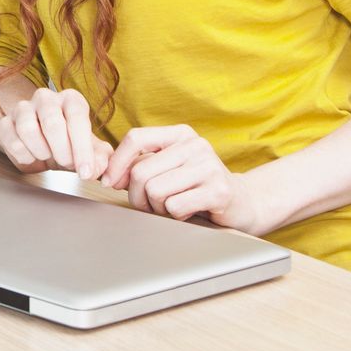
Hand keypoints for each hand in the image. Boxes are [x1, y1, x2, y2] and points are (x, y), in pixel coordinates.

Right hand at [0, 87, 112, 180]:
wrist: (41, 145)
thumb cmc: (69, 144)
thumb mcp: (90, 151)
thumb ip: (100, 158)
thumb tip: (97, 168)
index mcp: (71, 99)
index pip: (77, 117)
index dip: (82, 148)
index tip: (86, 172)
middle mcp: (46, 98)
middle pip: (52, 122)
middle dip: (62, 151)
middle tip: (67, 164)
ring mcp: (22, 108)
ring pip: (28, 129)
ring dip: (42, 152)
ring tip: (48, 157)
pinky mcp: (5, 123)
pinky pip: (12, 141)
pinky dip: (25, 156)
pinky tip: (33, 157)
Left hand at [103, 125, 273, 233]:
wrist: (242, 204)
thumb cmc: (197, 187)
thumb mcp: (168, 168)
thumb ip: (141, 165)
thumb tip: (108, 175)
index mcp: (180, 134)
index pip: (136, 138)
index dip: (116, 163)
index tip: (108, 182)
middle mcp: (195, 145)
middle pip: (141, 172)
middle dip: (138, 196)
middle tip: (150, 205)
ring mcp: (209, 166)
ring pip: (155, 191)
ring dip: (157, 208)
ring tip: (173, 207)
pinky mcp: (218, 191)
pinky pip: (174, 206)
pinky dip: (175, 216)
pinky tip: (189, 212)